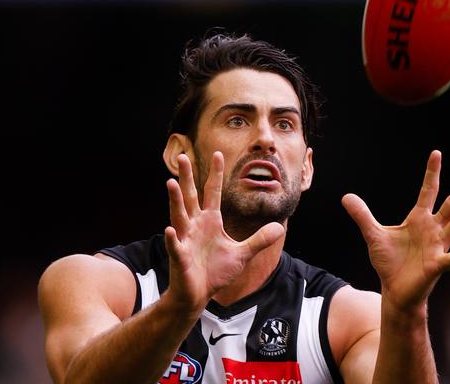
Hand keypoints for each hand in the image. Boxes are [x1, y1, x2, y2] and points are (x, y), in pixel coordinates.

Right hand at [164, 151, 284, 312]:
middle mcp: (195, 226)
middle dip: (187, 177)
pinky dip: (172, 238)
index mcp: (210, 221)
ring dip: (175, 200)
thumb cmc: (215, 272)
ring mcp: (185, 239)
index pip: (213, 192)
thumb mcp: (242, 254)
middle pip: (191, 196)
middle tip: (182, 156)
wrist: (198, 295)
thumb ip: (259, 240)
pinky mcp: (180, 257)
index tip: (218, 154)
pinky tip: (170, 229)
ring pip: (179, 215)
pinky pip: (175, 246)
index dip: (216, 174)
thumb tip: (279, 227)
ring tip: (171, 183)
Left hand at [341, 150, 449, 311]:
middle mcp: (432, 230)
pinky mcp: (436, 266)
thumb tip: (346, 197)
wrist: (394, 290)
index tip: (436, 153)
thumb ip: (362, 215)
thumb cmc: (389, 262)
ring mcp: (437, 247)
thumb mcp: (372, 234)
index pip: (428, 191)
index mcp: (418, 219)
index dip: (432, 173)